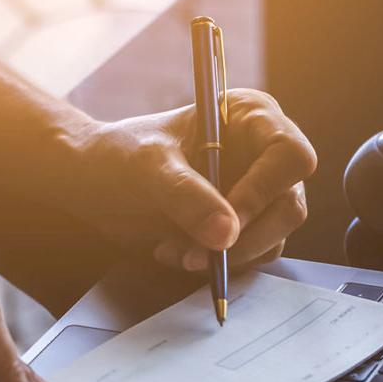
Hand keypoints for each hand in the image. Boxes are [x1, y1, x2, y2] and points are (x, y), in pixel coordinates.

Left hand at [49, 89, 316, 272]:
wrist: (92, 183)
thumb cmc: (119, 157)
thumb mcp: (148, 170)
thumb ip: (186, 196)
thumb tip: (227, 234)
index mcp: (252, 118)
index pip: (290, 156)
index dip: (265, 192)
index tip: (227, 221)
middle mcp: (263, 155)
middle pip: (289, 206)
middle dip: (246, 238)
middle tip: (200, 254)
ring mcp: (256, 193)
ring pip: (272, 239)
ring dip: (225, 256)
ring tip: (175, 251)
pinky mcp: (241, 226)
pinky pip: (248, 256)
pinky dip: (214, 263)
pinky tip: (174, 252)